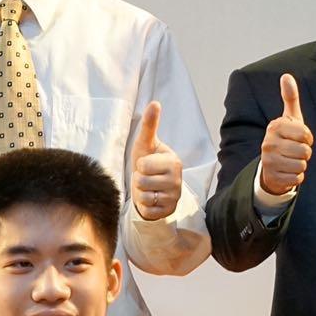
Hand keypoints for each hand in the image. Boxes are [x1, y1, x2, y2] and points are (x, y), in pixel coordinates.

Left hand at [131, 101, 182, 220]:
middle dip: (138, 181)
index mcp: (173, 161)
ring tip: (147, 188)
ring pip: (144, 197)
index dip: (139, 165)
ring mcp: (175, 197)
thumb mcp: (145, 144)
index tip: (146, 165)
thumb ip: (149, 125)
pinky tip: (150, 200)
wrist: (150, 187)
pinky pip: (147, 211)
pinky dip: (144, 207)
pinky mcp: (169, 211)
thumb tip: (154, 103)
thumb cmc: (147, 162)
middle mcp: (177, 180)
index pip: (143, 165)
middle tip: (145, 178)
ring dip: (140, 194)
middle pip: (142, 182)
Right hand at [258, 74, 312, 196]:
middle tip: (295, 151)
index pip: (305, 134)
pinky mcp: (272, 177)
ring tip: (291, 160)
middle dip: (305, 153)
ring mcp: (268, 161)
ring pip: (302, 165)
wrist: (271, 165)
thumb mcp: (289, 118)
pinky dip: (296, 176)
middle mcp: (269, 143)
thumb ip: (290, 98)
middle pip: (305, 151)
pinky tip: (287, 171)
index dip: (308, 138)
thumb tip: (286, 76)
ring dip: (301, 165)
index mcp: (275, 127)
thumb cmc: (285, 138)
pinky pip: (297, 178)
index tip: (300, 138)